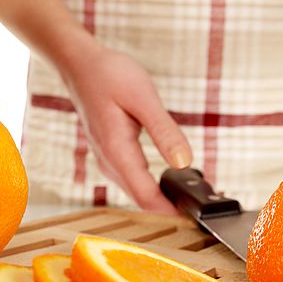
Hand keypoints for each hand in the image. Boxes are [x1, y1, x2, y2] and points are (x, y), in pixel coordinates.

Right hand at [60, 44, 192, 212]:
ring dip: (162, 199)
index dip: (171, 212)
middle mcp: (109, 162)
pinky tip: (170, 183)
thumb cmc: (109, 75)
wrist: (80, 64)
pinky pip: (132, 180)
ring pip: (136, 192)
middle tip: (202, 209)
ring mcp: (108, 160)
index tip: (195, 217)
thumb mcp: (144, 98)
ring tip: (191, 199)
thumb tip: (184, 162)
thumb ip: (165, 132)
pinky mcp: (111, 155)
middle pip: (141, 200)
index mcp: (117, 151)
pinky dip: (152, 186)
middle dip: (171, 209)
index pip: (146, 196)